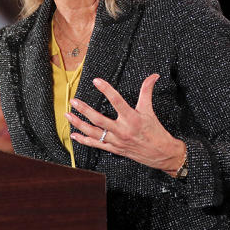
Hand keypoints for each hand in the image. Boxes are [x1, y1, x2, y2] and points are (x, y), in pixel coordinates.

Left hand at [67, 74, 186, 174]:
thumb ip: (147, 91)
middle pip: (99, 119)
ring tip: (68, 115)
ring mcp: (116, 141)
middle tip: (74, 101)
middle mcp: (122, 130)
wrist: (161, 153)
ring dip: (79, 124)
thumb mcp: (150, 109)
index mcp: (132, 118)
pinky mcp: (114, 149)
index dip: (106, 90)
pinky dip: (83, 140)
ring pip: (94, 132)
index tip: (96, 81)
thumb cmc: (155, 131)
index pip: (117, 101)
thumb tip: (153, 76)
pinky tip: (74, 134)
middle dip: (84, 110)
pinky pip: (96, 144)